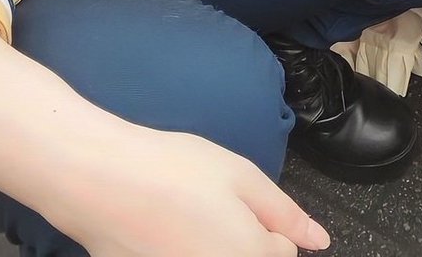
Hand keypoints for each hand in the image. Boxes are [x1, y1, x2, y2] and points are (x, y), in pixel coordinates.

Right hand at [60, 126, 328, 256]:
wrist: (102, 182)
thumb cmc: (175, 172)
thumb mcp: (243, 178)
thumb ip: (286, 215)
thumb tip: (319, 241)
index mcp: (249, 256)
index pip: (283, 255)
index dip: (269, 227)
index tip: (243, 206)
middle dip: (244, 240)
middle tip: (212, 212)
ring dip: (215, 245)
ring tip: (187, 220)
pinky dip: (185, 247)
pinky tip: (166, 231)